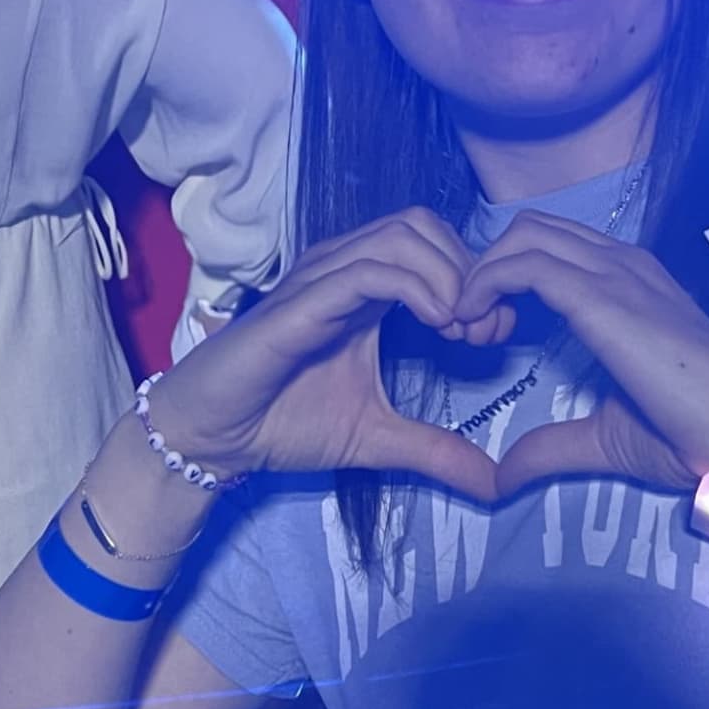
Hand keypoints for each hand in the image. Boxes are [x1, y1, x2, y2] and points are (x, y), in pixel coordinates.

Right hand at [145, 210, 505, 500]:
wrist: (213, 438)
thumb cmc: (283, 422)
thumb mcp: (377, 438)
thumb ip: (435, 451)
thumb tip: (495, 483)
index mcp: (363, 289)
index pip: (433, 246)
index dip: (474, 279)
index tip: (492, 334)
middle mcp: (343, 270)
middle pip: (423, 224)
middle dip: (466, 270)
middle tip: (480, 331)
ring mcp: (320, 279)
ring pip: (400, 234)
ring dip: (446, 275)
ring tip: (459, 329)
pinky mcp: (301, 301)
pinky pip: (365, 270)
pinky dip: (413, 286)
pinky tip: (436, 323)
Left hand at [457, 211, 708, 498]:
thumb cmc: (691, 434)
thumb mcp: (607, 436)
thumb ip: (552, 446)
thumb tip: (503, 475)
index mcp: (629, 281)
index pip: (551, 245)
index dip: (507, 277)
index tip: (488, 330)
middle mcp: (621, 263)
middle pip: (530, 229)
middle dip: (488, 266)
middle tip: (471, 324)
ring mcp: (614, 275)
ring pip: (523, 237)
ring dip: (482, 274)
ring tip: (470, 327)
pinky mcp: (603, 298)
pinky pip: (526, 265)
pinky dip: (487, 284)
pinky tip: (476, 323)